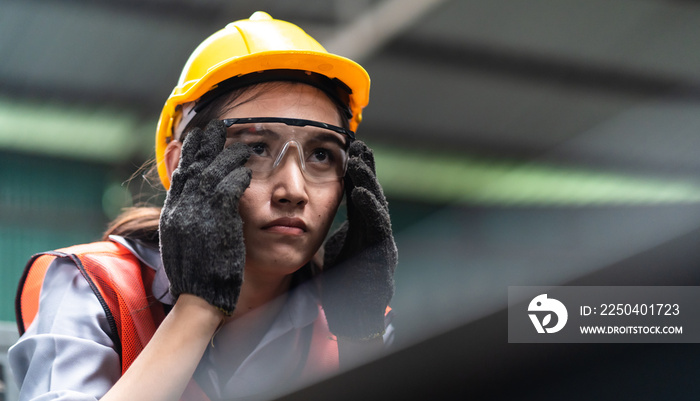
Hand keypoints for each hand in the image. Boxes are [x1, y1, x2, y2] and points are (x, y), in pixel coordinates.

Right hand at [159, 120, 250, 315]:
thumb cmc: (198, 275)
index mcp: (172, 213)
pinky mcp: (217, 221)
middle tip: (217, 126)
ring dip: (228, 156)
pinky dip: (237, 176)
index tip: (198, 138)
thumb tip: (194, 202)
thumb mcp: (184, 241)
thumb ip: (189, 217)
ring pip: (212, 172)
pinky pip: (228, 188)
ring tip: (243, 146)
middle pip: (193, 165)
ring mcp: (197, 213)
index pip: (180, 174)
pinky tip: (247, 170)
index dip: (190, 153)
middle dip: (206, 143)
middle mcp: (181, 209)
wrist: (200, 298)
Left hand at [322, 140, 397, 339]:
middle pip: (371, 195)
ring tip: (360, 163)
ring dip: (369, 183)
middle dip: (366, 171)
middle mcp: (375, 233)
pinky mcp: (383, 258)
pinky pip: (378, 230)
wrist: (354, 316)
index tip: (349, 148)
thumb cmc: (344, 282)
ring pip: (377, 207)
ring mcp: (381, 246)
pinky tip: (362, 193)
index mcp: (363, 229)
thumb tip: (305, 204)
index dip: (357, 172)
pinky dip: (371, 210)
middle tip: (357, 147)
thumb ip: (327, 227)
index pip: (360, 193)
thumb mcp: (333, 248)